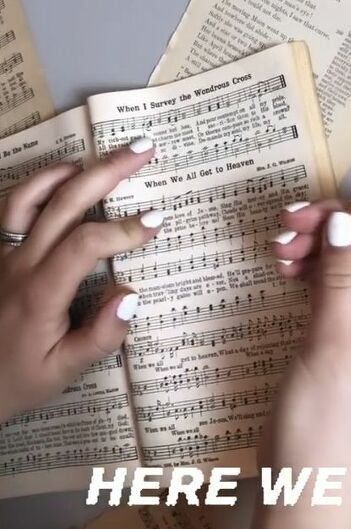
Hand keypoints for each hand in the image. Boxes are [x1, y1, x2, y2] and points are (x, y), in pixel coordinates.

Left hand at [0, 138, 163, 421]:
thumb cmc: (18, 379)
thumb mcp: (63, 372)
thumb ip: (100, 337)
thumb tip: (131, 295)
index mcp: (40, 292)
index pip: (86, 244)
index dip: (123, 229)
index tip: (157, 220)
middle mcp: (20, 262)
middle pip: (64, 203)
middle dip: (107, 172)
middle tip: (143, 149)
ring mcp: (2, 252)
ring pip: (30, 196)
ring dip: (69, 171)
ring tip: (101, 159)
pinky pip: (11, 207)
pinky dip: (37, 184)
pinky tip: (60, 178)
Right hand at [233, 198, 350, 528]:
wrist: (297, 488)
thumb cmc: (328, 430)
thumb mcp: (334, 347)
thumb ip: (340, 278)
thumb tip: (342, 218)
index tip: (349, 206)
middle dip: (341, 229)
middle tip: (293, 220)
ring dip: (319, 245)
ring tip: (280, 243)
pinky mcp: (343, 330)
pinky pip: (333, 283)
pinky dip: (309, 269)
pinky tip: (284, 264)